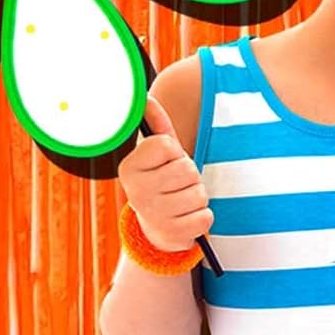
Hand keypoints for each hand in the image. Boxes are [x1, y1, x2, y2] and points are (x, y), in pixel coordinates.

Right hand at [118, 98, 211, 252]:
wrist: (157, 230)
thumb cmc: (162, 181)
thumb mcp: (158, 155)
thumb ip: (156, 125)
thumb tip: (146, 98)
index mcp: (129, 168)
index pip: (166, 144)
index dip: (174, 151)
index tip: (167, 161)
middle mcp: (135, 193)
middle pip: (186, 168)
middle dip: (190, 175)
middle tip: (177, 184)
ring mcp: (153, 216)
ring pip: (198, 193)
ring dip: (197, 196)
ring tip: (182, 200)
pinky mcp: (171, 236)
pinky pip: (206, 217)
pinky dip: (202, 217)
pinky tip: (187, 219)